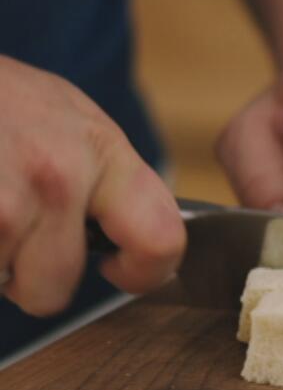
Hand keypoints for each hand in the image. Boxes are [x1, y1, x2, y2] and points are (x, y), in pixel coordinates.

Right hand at [0, 56, 184, 315]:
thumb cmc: (1, 99)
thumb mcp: (71, 119)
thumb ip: (107, 180)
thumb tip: (137, 244)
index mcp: (101, 151)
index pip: (160, 238)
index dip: (145, 272)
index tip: (119, 269)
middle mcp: (56, 177)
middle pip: (53, 290)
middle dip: (28, 277)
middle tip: (12, 231)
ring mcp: (1, 204)